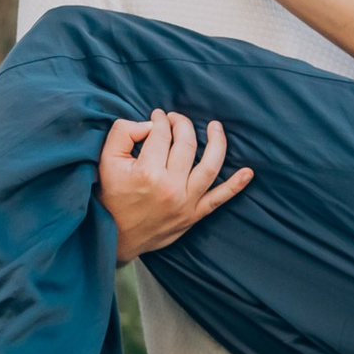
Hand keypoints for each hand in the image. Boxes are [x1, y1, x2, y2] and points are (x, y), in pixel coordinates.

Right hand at [98, 106, 254, 260]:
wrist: (113, 237)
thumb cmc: (110, 196)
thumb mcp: (105, 161)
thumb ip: (123, 133)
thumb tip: (150, 124)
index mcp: (148, 172)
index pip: (161, 134)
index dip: (159, 120)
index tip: (157, 116)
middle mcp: (170, 187)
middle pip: (186, 145)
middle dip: (182, 125)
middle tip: (175, 118)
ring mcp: (185, 202)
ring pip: (210, 166)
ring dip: (217, 143)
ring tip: (216, 127)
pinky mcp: (193, 216)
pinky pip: (219, 199)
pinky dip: (235, 186)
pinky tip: (248, 173)